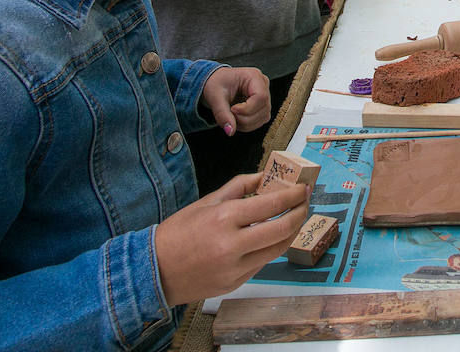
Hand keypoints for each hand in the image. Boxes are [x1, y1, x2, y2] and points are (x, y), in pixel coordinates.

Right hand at [154, 173, 308, 304]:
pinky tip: (271, 237)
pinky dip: (270, 248)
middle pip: (282, 229)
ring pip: (277, 249)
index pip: (271, 205)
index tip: (303, 189)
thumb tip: (264, 176)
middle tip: (305, 203)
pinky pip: (261, 263)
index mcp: (224, 219)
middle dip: (300, 214)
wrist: (154, 271)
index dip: (293, 196)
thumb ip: (239, 187)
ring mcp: (235, 268)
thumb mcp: (206, 202)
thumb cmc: (177, 233)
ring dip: (290, 232)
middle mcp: (232, 245)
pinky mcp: (235, 284)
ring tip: (294, 219)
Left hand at [201, 65, 271, 136]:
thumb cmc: (216, 84)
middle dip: (244, 118)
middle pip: (263, 109)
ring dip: (245, 123)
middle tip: (228, 112)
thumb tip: (230, 131)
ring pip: (263, 118)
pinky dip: (247, 125)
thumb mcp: (215, 96)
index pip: (261, 97)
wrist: (216, 84)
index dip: (247, 109)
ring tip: (231, 115)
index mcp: (254, 76)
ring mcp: (265, 97)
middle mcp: (263, 85)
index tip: (232, 110)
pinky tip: (236, 118)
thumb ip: (222, 114)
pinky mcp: (262, 107)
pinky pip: (259, 122)